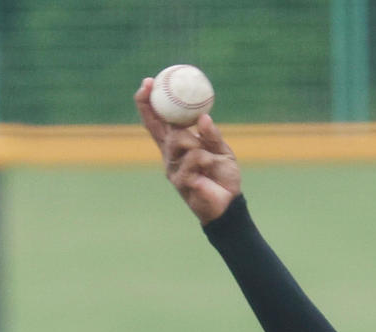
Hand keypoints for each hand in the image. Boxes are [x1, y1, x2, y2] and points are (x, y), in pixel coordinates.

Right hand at [135, 79, 240, 223]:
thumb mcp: (221, 150)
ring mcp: (173, 168)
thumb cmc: (223, 177)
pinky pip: (193, 158)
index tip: (147, 83)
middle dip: (153, 106)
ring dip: (195, 141)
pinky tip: (210, 167)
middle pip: (161, 128)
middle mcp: (171, 156)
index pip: (157, 123)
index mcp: (177, 146)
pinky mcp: (179, 180)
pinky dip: (206, 159)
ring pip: (179, 140)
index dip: (148, 104)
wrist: (229, 205)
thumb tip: (203, 117)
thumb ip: (211, 135)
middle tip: (151, 87)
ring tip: (209, 155)